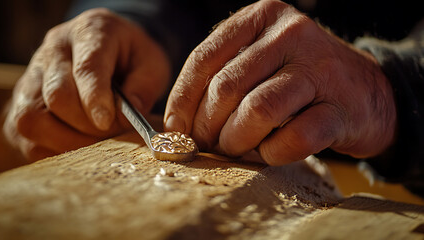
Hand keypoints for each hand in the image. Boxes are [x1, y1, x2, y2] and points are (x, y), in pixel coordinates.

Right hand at [3, 8, 170, 160]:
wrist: (112, 50)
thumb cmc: (133, 59)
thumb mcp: (152, 64)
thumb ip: (144, 87)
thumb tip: (127, 117)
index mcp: (90, 33)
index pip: (85, 69)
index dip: (95, 100)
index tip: (107, 122)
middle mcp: (53, 51)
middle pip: (56, 95)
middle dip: (86, 124)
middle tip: (111, 131)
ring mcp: (32, 76)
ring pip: (31, 117)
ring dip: (66, 140)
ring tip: (94, 141)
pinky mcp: (21, 101)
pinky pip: (24, 133)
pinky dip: (51, 147)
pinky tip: (76, 144)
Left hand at [164, 0, 396, 164]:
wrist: (367, 91)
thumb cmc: (299, 78)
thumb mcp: (260, 60)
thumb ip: (222, 77)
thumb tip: (176, 122)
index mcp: (262, 17)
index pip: (204, 58)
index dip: (183, 99)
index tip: (176, 128)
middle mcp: (291, 34)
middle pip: (227, 88)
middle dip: (207, 127)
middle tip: (207, 145)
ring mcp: (320, 68)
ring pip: (258, 111)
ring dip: (237, 141)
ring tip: (235, 149)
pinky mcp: (341, 108)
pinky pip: (293, 139)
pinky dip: (271, 154)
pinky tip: (268, 153)